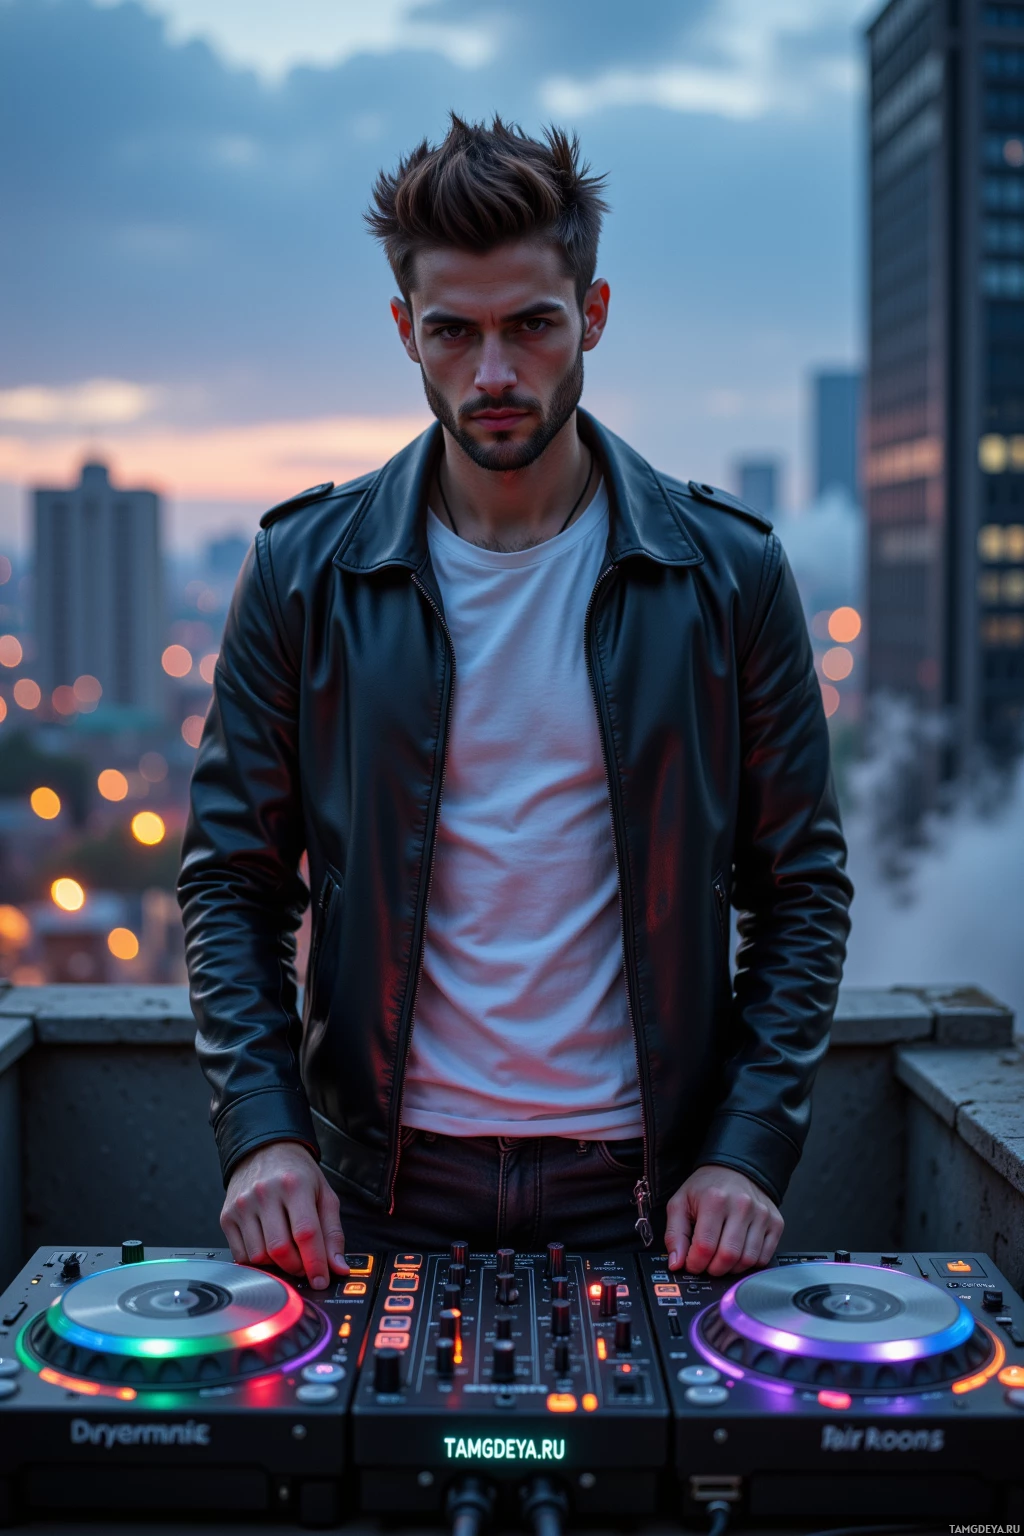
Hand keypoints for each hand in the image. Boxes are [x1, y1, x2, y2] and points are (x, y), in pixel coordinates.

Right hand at [221, 1140, 348, 1289]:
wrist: (265, 1149)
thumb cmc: (297, 1173)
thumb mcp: (324, 1194)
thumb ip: (333, 1232)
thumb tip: (338, 1266)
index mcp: (295, 1185)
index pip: (305, 1233)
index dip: (315, 1263)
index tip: (321, 1280)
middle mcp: (265, 1193)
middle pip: (280, 1249)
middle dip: (296, 1267)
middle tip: (305, 1266)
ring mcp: (242, 1205)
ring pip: (258, 1256)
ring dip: (276, 1266)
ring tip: (288, 1254)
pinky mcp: (227, 1216)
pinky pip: (241, 1255)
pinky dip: (257, 1262)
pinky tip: (268, 1249)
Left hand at [664, 1163, 782, 1275]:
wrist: (735, 1169)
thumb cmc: (707, 1188)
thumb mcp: (680, 1203)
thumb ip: (674, 1234)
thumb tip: (676, 1263)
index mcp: (715, 1199)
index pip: (705, 1247)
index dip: (694, 1263)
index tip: (691, 1264)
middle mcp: (741, 1206)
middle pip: (728, 1257)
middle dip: (713, 1269)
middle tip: (707, 1264)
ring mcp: (761, 1215)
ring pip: (747, 1260)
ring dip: (732, 1269)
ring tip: (722, 1258)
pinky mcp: (775, 1223)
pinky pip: (764, 1257)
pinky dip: (750, 1264)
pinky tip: (739, 1253)